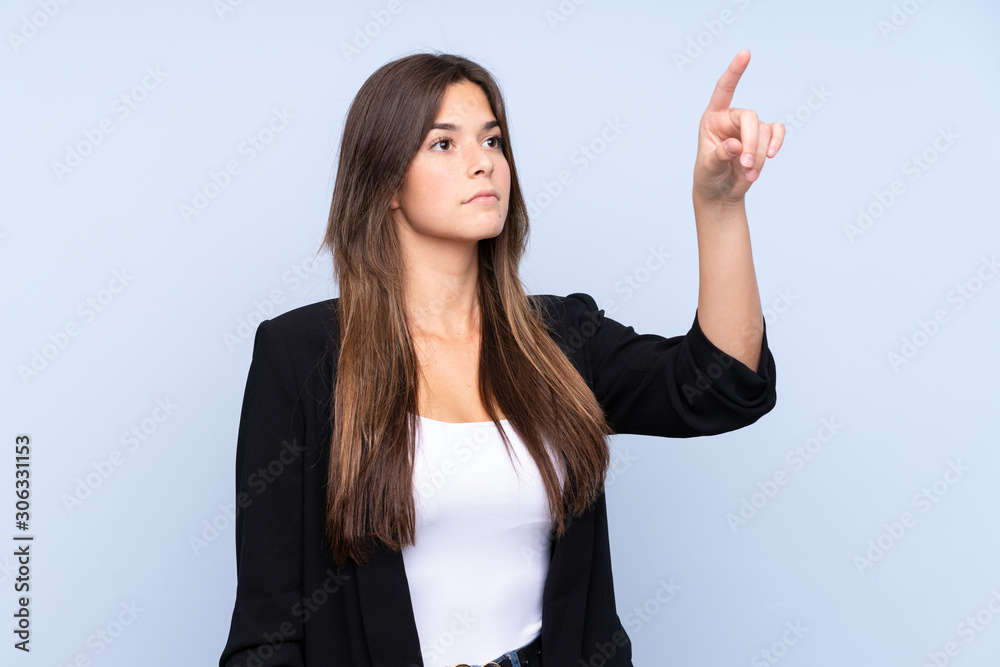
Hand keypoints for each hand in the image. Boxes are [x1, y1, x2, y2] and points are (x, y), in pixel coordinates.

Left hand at [692, 49, 783, 205]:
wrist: (720, 191)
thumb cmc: (708, 175)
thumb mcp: (708, 167)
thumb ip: (720, 155)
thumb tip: (736, 146)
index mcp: (713, 118)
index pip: (723, 90)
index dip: (734, 72)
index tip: (745, 54)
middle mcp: (731, 118)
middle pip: (750, 118)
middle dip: (751, 143)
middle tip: (746, 166)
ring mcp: (749, 127)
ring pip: (764, 131)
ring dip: (760, 154)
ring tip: (749, 174)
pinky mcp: (764, 138)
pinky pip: (777, 133)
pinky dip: (776, 144)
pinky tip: (771, 155)